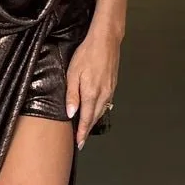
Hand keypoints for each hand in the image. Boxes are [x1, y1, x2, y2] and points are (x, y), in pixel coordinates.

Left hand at [65, 21, 118, 149]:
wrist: (106, 41)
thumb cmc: (87, 54)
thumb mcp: (73, 73)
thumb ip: (72, 95)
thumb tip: (71, 113)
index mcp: (91, 94)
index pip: (86, 119)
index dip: (82, 132)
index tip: (78, 143)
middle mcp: (103, 95)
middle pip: (94, 118)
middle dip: (87, 130)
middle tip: (80, 140)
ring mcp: (110, 91)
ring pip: (101, 111)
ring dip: (93, 121)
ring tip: (86, 129)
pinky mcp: (113, 85)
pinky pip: (106, 103)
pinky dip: (99, 111)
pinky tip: (95, 112)